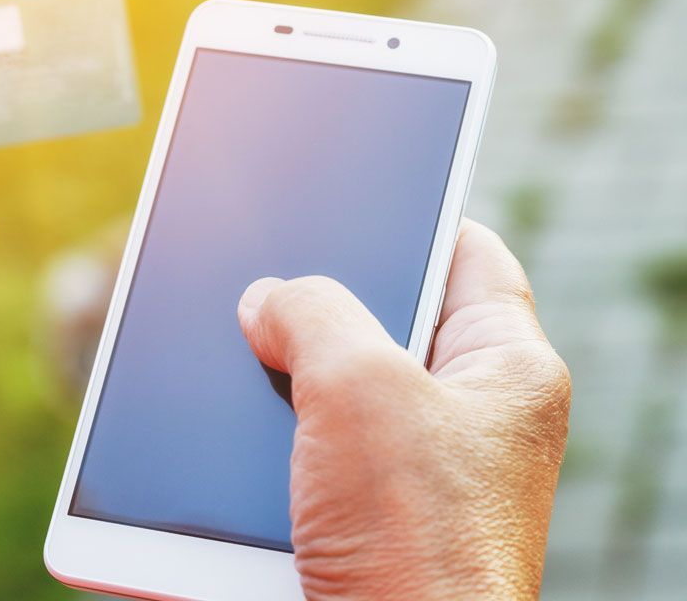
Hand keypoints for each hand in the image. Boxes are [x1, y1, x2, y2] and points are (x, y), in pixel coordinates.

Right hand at [237, 220, 569, 599]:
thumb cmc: (414, 542)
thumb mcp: (358, 389)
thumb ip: (311, 313)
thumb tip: (265, 301)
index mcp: (504, 370)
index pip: (469, 254)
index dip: (411, 213)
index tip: (352, 191)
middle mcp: (468, 419)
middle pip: (391, 321)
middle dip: (322, 301)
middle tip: (267, 276)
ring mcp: (416, 473)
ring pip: (340, 391)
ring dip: (283, 378)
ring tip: (234, 351)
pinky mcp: (365, 518)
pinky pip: (309, 451)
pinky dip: (268, 438)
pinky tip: (228, 432)